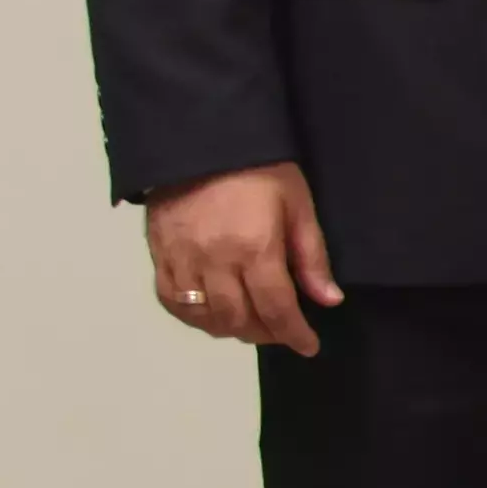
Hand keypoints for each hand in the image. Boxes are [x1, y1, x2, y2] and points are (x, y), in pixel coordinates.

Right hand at [145, 161, 339, 352]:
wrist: (201, 141)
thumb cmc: (260, 170)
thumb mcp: (298, 205)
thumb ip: (311, 256)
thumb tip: (328, 300)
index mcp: (254, 248)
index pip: (276, 308)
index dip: (294, 334)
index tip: (309, 346)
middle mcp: (214, 262)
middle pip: (238, 319)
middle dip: (265, 333)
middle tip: (283, 331)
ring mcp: (181, 260)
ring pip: (203, 317)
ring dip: (231, 329)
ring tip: (253, 324)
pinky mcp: (158, 255)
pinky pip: (171, 302)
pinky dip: (193, 317)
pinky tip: (212, 314)